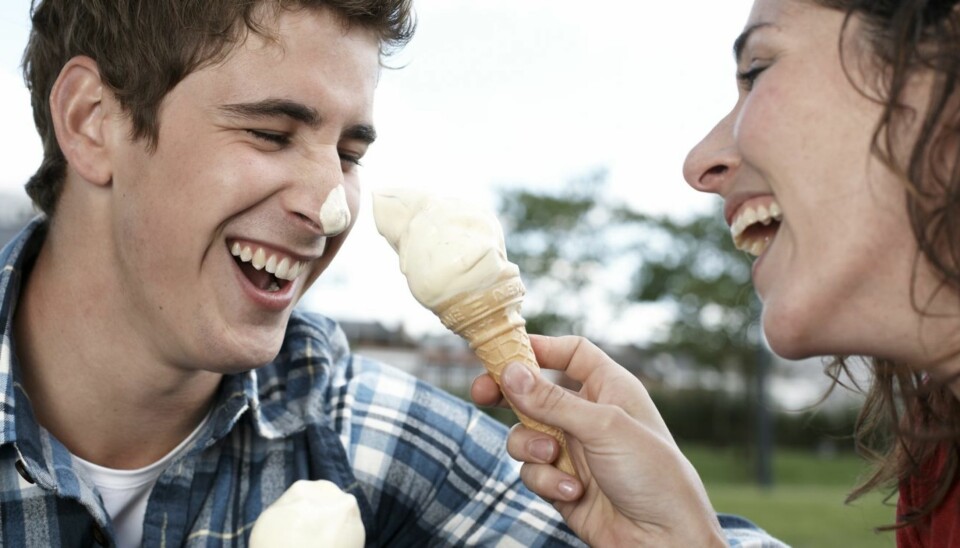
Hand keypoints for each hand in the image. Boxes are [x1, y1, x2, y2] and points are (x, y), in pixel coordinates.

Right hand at [471, 335, 724, 546]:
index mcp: (609, 388)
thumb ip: (552, 401)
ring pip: (525, 434)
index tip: (504, 351)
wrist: (664, 541)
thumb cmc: (653, 475)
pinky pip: (532, 471)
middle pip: (535, 391)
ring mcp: (573, 450)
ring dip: (531, 446)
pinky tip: (574, 492)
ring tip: (553, 458)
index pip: (569, 353)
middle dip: (508, 394)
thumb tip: (510, 371)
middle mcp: (588, 414)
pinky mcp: (562, 482)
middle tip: (482, 393)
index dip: (538, 348)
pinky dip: (547, 480)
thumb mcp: (603, 427)